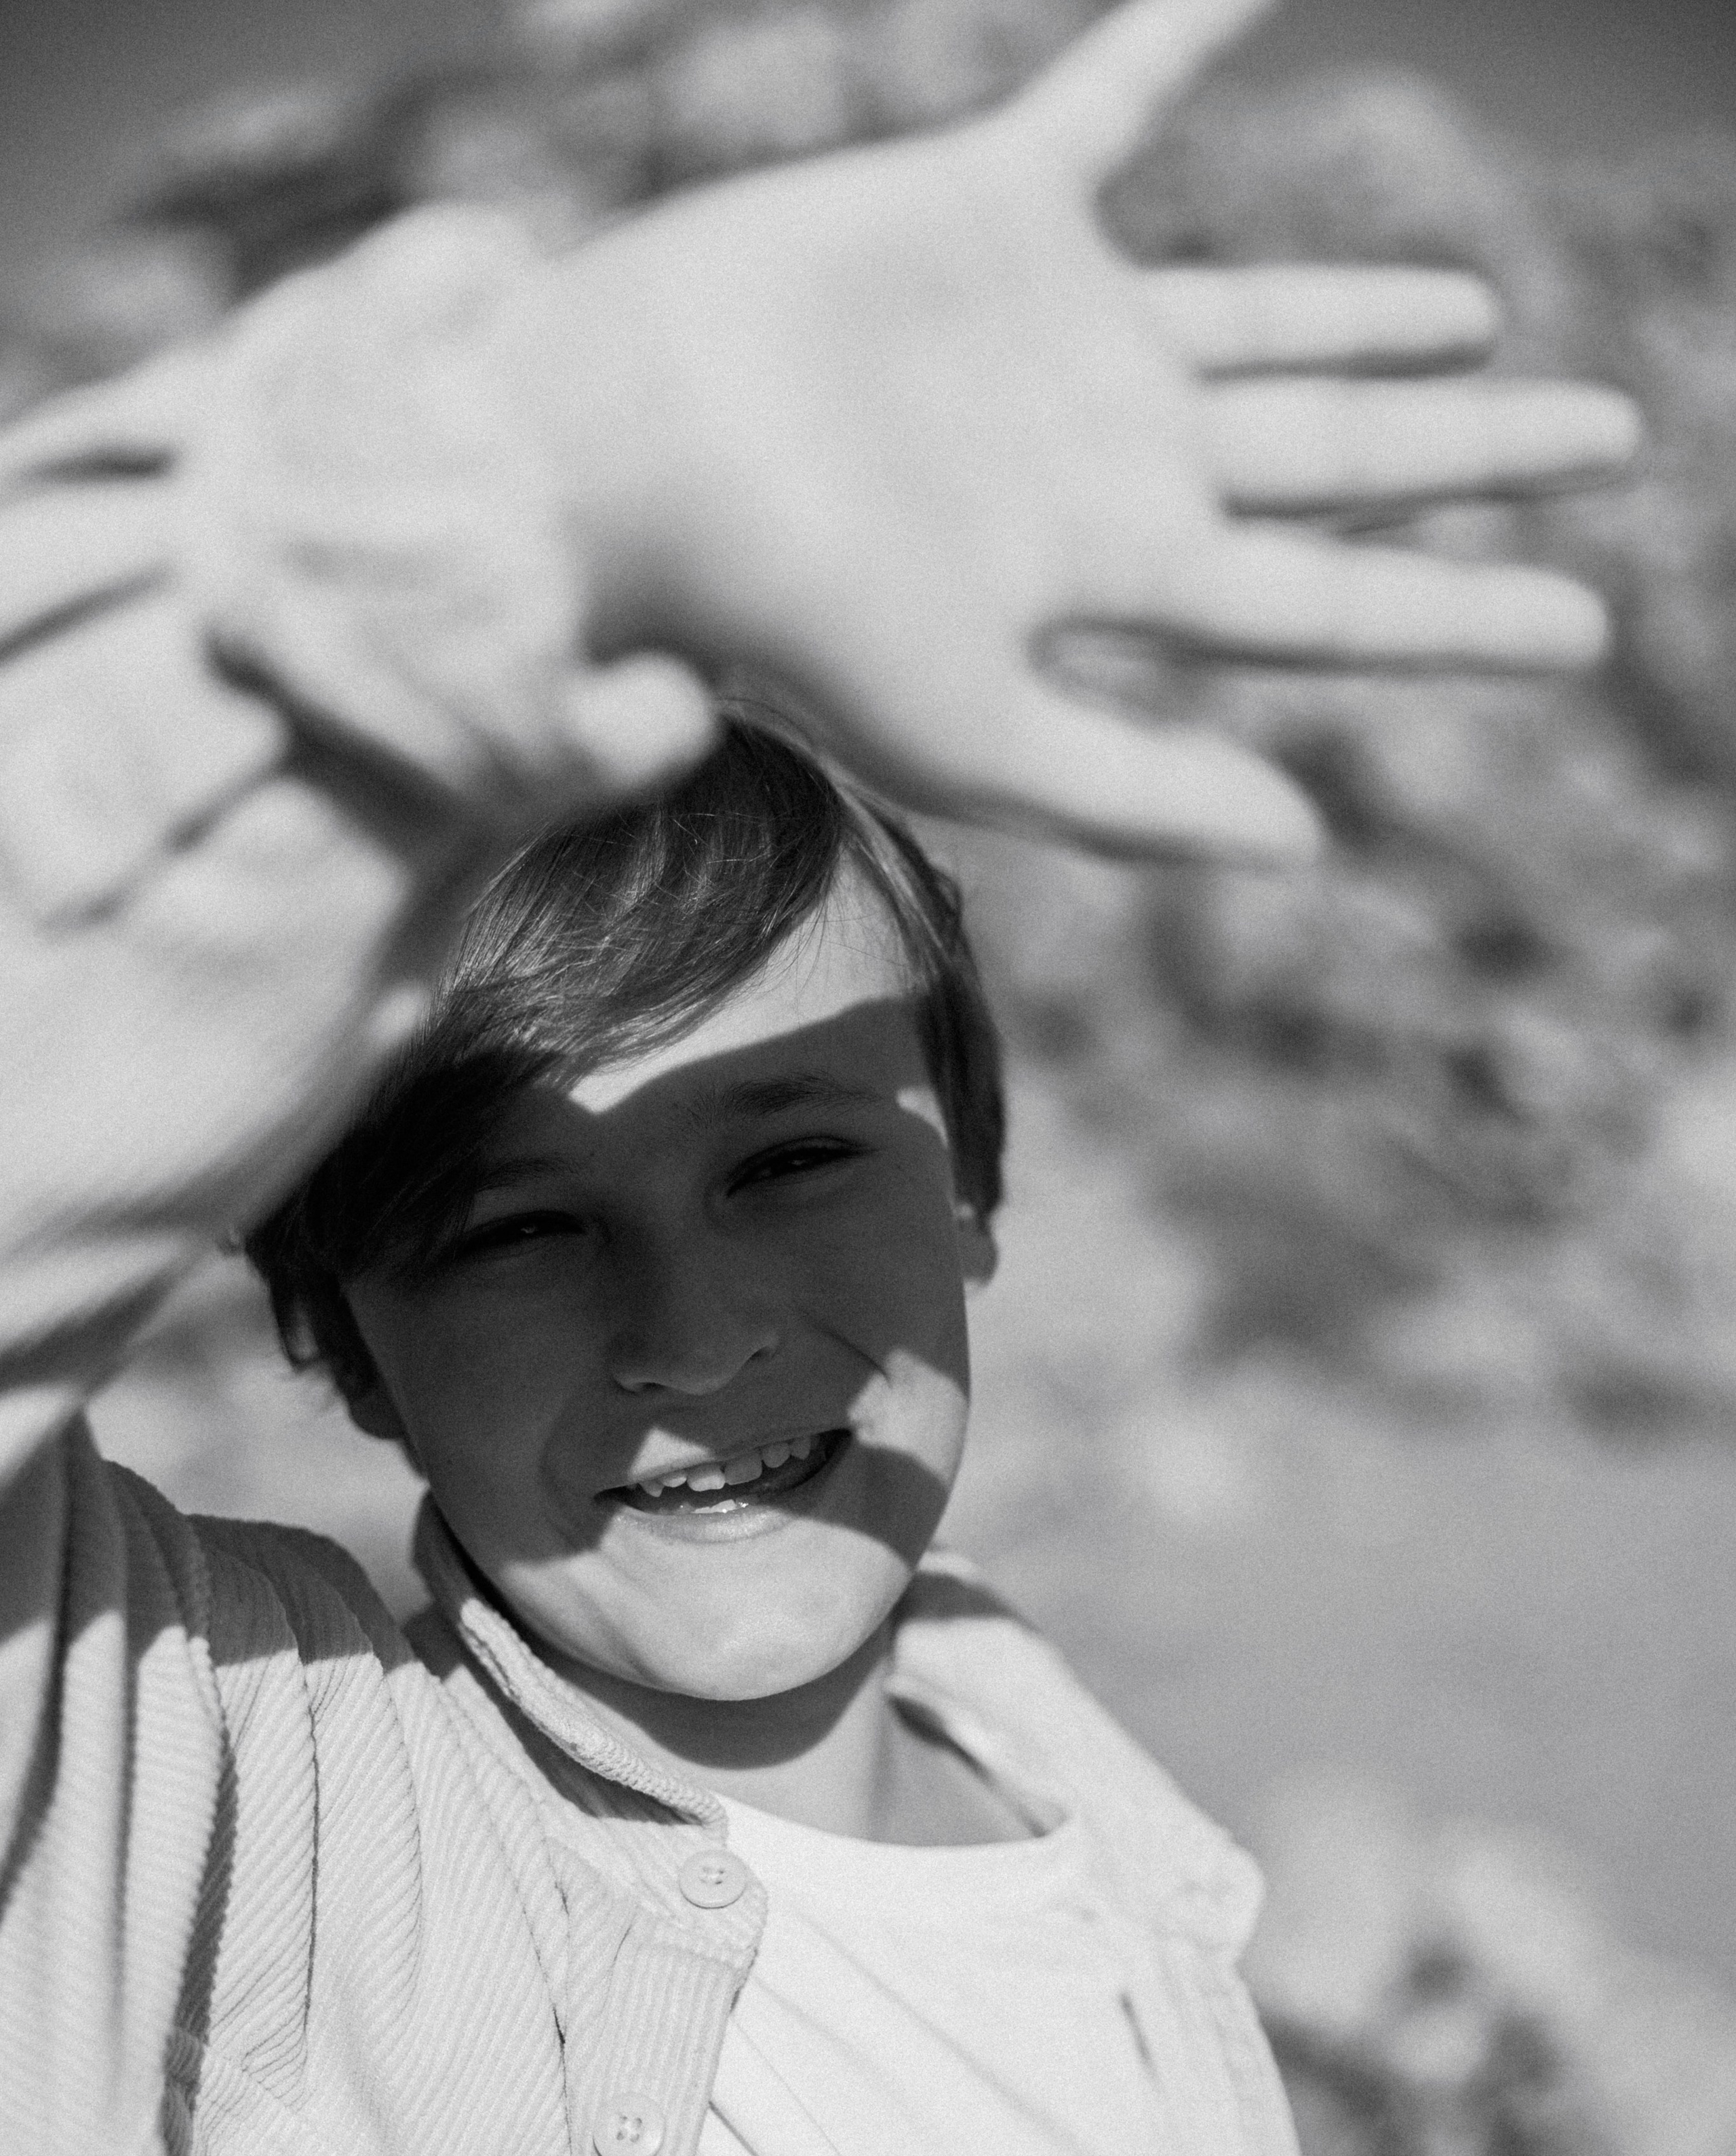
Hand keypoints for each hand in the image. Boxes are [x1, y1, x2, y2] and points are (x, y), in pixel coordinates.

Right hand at [525, 0, 1640, 866]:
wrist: (621, 456)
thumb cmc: (776, 619)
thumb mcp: (969, 736)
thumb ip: (1136, 796)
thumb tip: (1310, 847)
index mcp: (1116, 576)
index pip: (1329, 604)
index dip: (1459, 617)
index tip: (1585, 629)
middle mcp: (1106, 457)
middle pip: (1332, 455)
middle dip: (1471, 453)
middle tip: (1610, 439)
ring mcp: (1052, 330)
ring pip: (1259, 310)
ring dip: (1368, 308)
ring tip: (1479, 314)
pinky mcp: (981, 203)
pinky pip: (1109, 100)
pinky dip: (1178, 42)